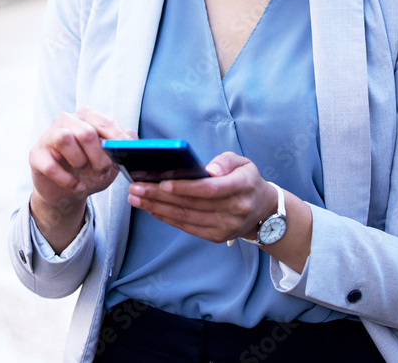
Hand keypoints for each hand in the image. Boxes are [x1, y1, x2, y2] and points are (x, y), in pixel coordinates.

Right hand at [28, 108, 131, 235]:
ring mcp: (48, 135)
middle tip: (103, 169)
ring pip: (65, 138)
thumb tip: (132, 138)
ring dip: (80, 161)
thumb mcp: (111, 160)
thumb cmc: (89, 171)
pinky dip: (67, 179)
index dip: (116, 139)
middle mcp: (66, 120)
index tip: (124, 153)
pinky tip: (75, 185)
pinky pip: (51, 165)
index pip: (103, 122)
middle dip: (99, 155)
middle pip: (85, 131)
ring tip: (83, 171)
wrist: (66, 192)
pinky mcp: (36, 154)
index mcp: (86, 117)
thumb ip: (122, 146)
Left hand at [126, 151, 274, 243]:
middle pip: (191, 204)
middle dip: (159, 196)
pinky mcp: (216, 236)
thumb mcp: (243, 163)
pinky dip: (165, 217)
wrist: (261, 210)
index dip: (185, 188)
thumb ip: (226, 161)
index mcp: (242, 187)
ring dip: (156, 207)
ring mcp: (225, 227)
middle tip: (135, 187)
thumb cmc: (246, 180)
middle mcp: (235, 210)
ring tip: (135, 197)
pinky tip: (150, 208)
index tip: (162, 183)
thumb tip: (209, 169)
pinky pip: (186, 227)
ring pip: (185, 217)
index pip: (210, 189)